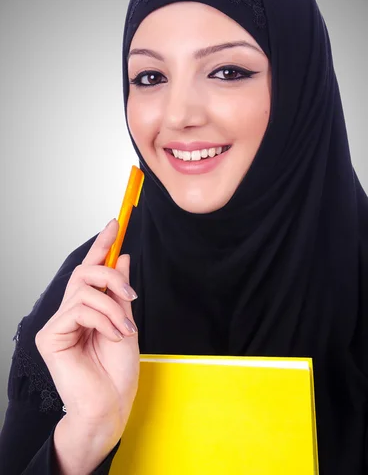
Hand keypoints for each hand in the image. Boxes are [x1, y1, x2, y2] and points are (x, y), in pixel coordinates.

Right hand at [35, 219, 138, 437]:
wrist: (111, 404)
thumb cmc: (117, 371)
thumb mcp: (126, 321)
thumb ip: (119, 292)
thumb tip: (122, 258)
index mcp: (88, 308)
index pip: (90, 269)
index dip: (102, 245)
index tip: (115, 223)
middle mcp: (69, 312)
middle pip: (84, 272)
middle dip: (111, 276)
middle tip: (130, 294)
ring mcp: (58, 324)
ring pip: (84, 290)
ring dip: (113, 307)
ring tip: (125, 329)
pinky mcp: (50, 337)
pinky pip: (79, 310)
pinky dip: (103, 320)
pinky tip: (112, 336)